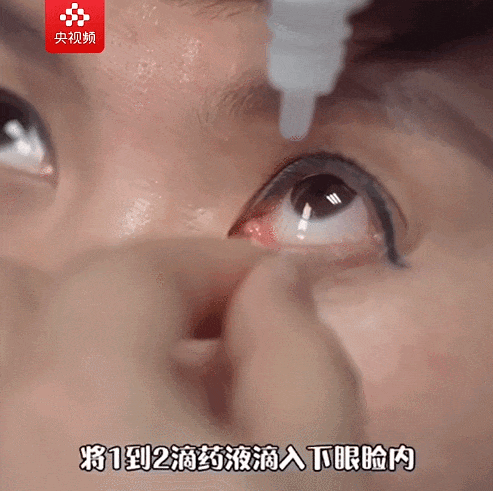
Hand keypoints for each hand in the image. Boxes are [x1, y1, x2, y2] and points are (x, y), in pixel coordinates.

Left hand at [1, 239, 366, 489]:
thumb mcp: (322, 468)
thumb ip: (301, 352)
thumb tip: (275, 283)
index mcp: (77, 401)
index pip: (134, 273)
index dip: (213, 265)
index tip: (269, 288)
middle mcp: (3, 426)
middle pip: (23, 294)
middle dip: (121, 293)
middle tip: (194, 330)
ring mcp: (2, 456)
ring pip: (19, 348)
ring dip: (88, 340)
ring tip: (168, 382)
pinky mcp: (17, 478)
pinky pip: (24, 407)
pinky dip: (67, 396)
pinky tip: (135, 438)